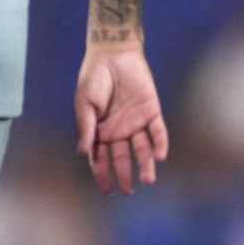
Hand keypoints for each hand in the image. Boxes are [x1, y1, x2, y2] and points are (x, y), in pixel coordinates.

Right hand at [75, 39, 169, 194]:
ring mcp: (136, 122)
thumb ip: (86, 128)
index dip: (102, 175)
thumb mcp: (85, 103)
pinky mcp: (152, 111)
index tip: (106, 190)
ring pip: (142, 149)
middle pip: (122, 158)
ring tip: (148, 180)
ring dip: (145, 165)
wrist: (113, 53)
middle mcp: (119, 131)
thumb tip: (83, 153)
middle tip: (127, 191)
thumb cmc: (94, 78)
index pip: (101, 159)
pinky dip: (160, 143)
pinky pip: (158, 131)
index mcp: (100, 132)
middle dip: (125, 175)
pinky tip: (160, 156)